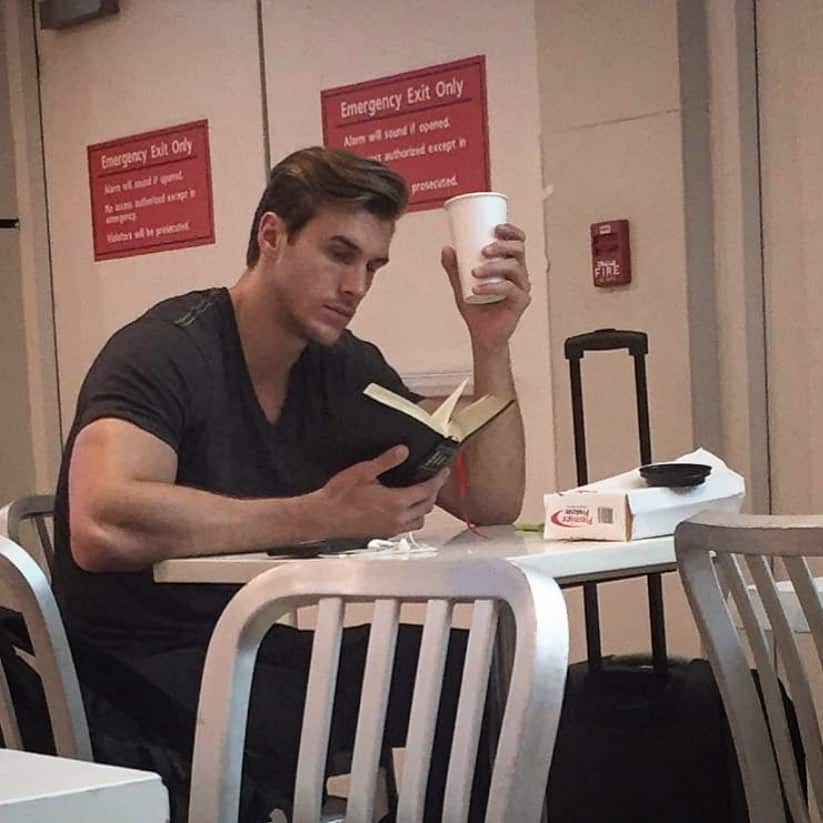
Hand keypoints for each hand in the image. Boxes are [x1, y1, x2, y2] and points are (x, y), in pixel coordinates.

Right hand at [316, 446, 449, 536]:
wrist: (324, 517)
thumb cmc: (340, 495)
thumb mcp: (363, 471)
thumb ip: (386, 461)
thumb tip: (404, 450)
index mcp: (396, 502)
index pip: (427, 490)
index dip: (438, 480)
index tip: (443, 471)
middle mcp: (398, 518)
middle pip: (427, 506)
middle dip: (434, 491)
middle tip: (435, 479)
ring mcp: (391, 529)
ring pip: (420, 520)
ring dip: (425, 507)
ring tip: (422, 493)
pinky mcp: (384, 534)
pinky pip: (408, 527)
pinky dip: (413, 517)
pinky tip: (406, 507)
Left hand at [442, 223, 532, 350]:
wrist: (481, 334)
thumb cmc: (476, 308)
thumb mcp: (461, 284)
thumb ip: (454, 268)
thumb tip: (446, 248)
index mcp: (510, 265)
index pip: (517, 242)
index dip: (511, 231)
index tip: (496, 227)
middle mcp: (519, 274)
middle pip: (518, 251)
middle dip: (502, 246)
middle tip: (484, 250)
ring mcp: (522, 288)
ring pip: (514, 268)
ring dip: (494, 266)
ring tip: (474, 271)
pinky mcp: (521, 302)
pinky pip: (510, 289)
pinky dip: (492, 287)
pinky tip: (477, 289)